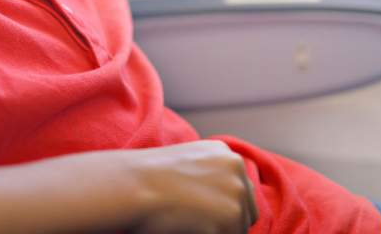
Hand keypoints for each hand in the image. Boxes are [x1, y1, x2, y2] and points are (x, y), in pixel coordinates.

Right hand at [123, 140, 258, 233]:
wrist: (133, 185)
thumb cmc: (149, 178)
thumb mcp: (188, 162)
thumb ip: (212, 174)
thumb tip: (220, 201)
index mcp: (227, 154)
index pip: (242, 192)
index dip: (223, 207)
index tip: (200, 211)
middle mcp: (237, 170)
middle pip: (246, 212)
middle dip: (228, 222)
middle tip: (194, 220)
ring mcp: (236, 193)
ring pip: (237, 230)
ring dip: (218, 232)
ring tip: (188, 223)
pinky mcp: (231, 218)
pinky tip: (188, 229)